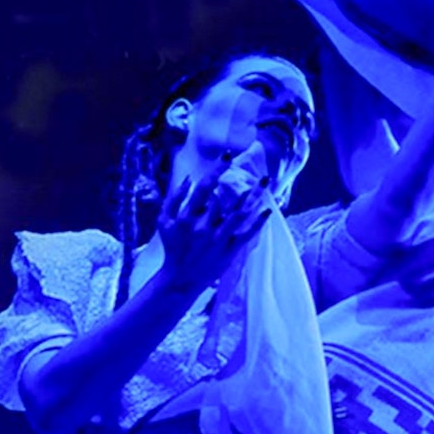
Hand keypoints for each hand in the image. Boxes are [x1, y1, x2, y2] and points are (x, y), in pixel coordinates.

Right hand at [157, 159, 271, 293]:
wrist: (180, 279)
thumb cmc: (173, 247)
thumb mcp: (164, 222)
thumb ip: (173, 199)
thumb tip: (189, 178)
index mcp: (188, 217)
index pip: (204, 188)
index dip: (216, 170)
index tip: (227, 154)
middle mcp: (204, 227)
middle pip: (226, 200)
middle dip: (242, 184)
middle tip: (261, 172)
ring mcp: (218, 239)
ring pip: (239, 214)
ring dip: (254, 198)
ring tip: (266, 182)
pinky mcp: (230, 250)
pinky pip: (247, 234)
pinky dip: (258, 222)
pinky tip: (268, 210)